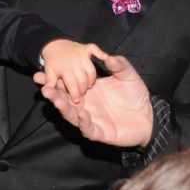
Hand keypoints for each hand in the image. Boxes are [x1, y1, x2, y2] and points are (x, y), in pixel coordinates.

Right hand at [34, 54, 152, 146]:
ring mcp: (92, 119)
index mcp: (89, 91)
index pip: (68, 85)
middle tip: (44, 87)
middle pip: (65, 100)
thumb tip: (107, 56)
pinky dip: (83, 123)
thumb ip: (119, 66)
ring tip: (56, 99)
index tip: (40, 73)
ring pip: (72, 116)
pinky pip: (89, 129)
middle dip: (53, 94)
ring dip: (64, 108)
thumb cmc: (136, 96)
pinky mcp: (101, 132)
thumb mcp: (128, 76)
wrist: (149, 116)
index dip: (54, 80)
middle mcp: (86, 105)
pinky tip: (81, 114)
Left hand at [39, 40, 108, 101]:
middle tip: (82, 94)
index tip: (77, 101)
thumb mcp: (49, 72)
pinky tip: (105, 57)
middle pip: (82, 78)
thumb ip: (50, 82)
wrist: (54, 44)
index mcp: (64, 68)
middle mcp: (73, 61)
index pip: (71, 83)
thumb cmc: (52, 60)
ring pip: (90, 69)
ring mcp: (80, 54)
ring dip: (91, 78)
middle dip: (83, 88)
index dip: (74, 93)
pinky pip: (93, 48)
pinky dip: (99, 52)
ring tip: (89, 85)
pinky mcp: (85, 48)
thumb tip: (45, 90)